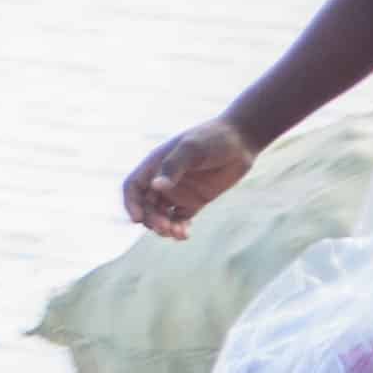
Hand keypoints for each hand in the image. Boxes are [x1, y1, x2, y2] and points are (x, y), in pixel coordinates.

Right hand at [124, 119, 255, 237]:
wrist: (241, 141)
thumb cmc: (213, 138)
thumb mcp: (192, 148)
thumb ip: (173, 166)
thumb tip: (156, 186)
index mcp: (156, 165)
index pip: (133, 187)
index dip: (131, 203)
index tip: (137, 218)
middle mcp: (164, 180)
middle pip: (146, 206)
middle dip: (151, 219)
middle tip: (164, 227)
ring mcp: (178, 192)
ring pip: (161, 216)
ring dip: (164, 227)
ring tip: (176, 233)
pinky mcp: (194, 202)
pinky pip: (179, 219)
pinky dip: (178, 229)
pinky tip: (184, 235)